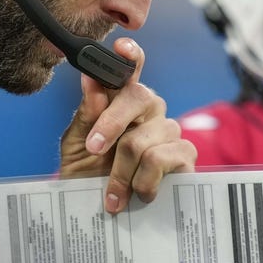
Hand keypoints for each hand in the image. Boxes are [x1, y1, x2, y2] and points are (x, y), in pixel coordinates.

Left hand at [58, 37, 196, 213]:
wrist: (101, 214)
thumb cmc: (88, 174)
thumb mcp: (77, 145)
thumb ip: (86, 114)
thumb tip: (91, 81)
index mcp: (121, 99)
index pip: (130, 68)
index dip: (130, 55)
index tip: (122, 47)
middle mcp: (149, 110)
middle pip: (138, 96)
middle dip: (110, 125)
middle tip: (93, 150)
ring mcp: (169, 131)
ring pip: (142, 137)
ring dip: (121, 170)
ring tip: (113, 193)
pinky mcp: (185, 155)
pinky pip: (162, 157)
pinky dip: (143, 181)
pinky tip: (140, 194)